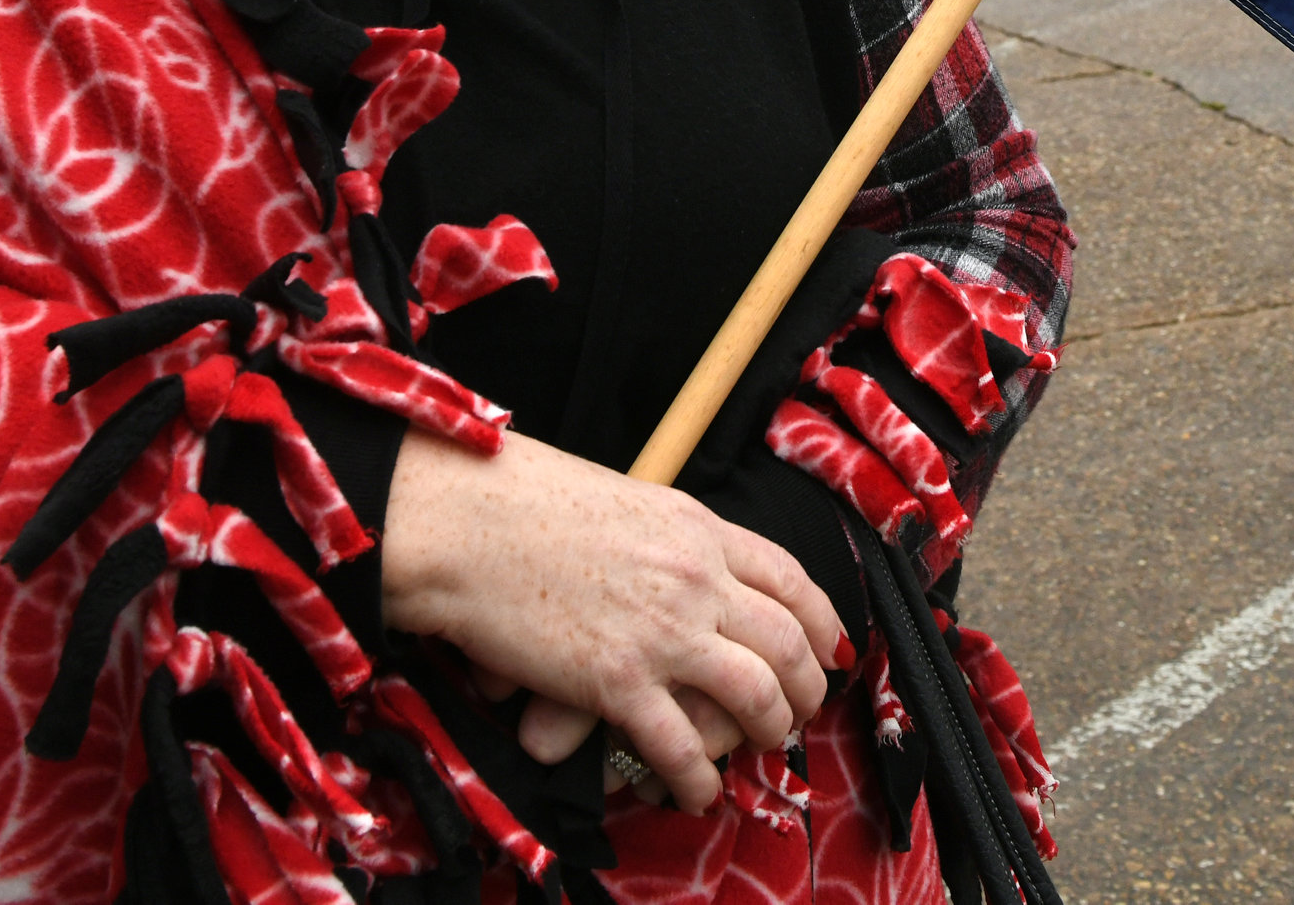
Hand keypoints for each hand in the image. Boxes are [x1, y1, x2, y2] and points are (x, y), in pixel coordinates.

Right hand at [382, 429, 841, 811]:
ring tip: (764, 747)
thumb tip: (685, 563)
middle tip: (800, 710)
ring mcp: (663, 631)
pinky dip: (697, 777)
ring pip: (757, 692)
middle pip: (788, 641)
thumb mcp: (622, 501)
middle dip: (806, 685)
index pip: (789, 578)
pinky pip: (681, 745)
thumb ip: (665, 537)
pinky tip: (695, 792)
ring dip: (770, 729)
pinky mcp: (618, 681)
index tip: (827, 649)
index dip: (820, 622)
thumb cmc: (523, 502)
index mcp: (697, 528)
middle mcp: (696, 578)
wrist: (466, 522)